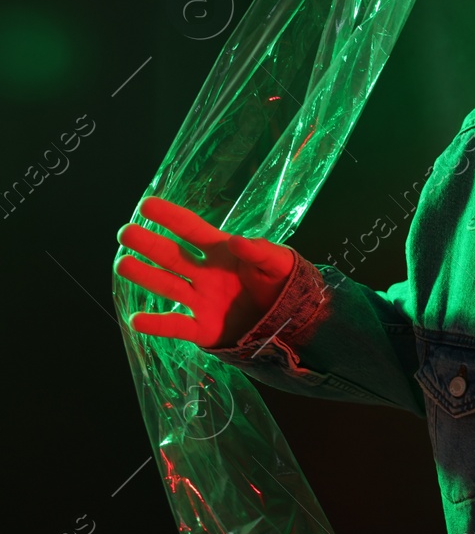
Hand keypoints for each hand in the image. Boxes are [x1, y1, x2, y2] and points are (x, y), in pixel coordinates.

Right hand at [116, 196, 295, 347]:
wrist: (292, 320)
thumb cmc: (283, 284)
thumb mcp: (280, 263)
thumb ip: (261, 251)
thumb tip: (236, 241)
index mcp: (221, 252)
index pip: (192, 229)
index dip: (170, 217)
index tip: (147, 204)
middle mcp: (205, 274)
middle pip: (171, 255)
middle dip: (149, 243)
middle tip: (126, 232)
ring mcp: (201, 300)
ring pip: (168, 286)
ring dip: (145, 276)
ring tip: (123, 264)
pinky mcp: (204, 328)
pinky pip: (177, 326)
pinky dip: (157, 325)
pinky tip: (137, 320)